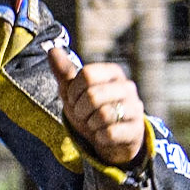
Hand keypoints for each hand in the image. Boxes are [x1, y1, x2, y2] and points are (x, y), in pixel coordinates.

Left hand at [49, 46, 146, 165]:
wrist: (110, 139)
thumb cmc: (90, 111)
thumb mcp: (74, 92)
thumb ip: (64, 72)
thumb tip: (52, 50)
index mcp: (112, 72)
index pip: (87, 75)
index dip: (74, 91)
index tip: (75, 99)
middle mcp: (127, 87)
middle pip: (93, 96)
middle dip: (80, 110)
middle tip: (83, 115)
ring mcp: (135, 108)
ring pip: (103, 115)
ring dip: (90, 124)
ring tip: (94, 125)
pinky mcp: (136, 129)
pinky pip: (111, 133)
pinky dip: (100, 137)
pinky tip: (104, 136)